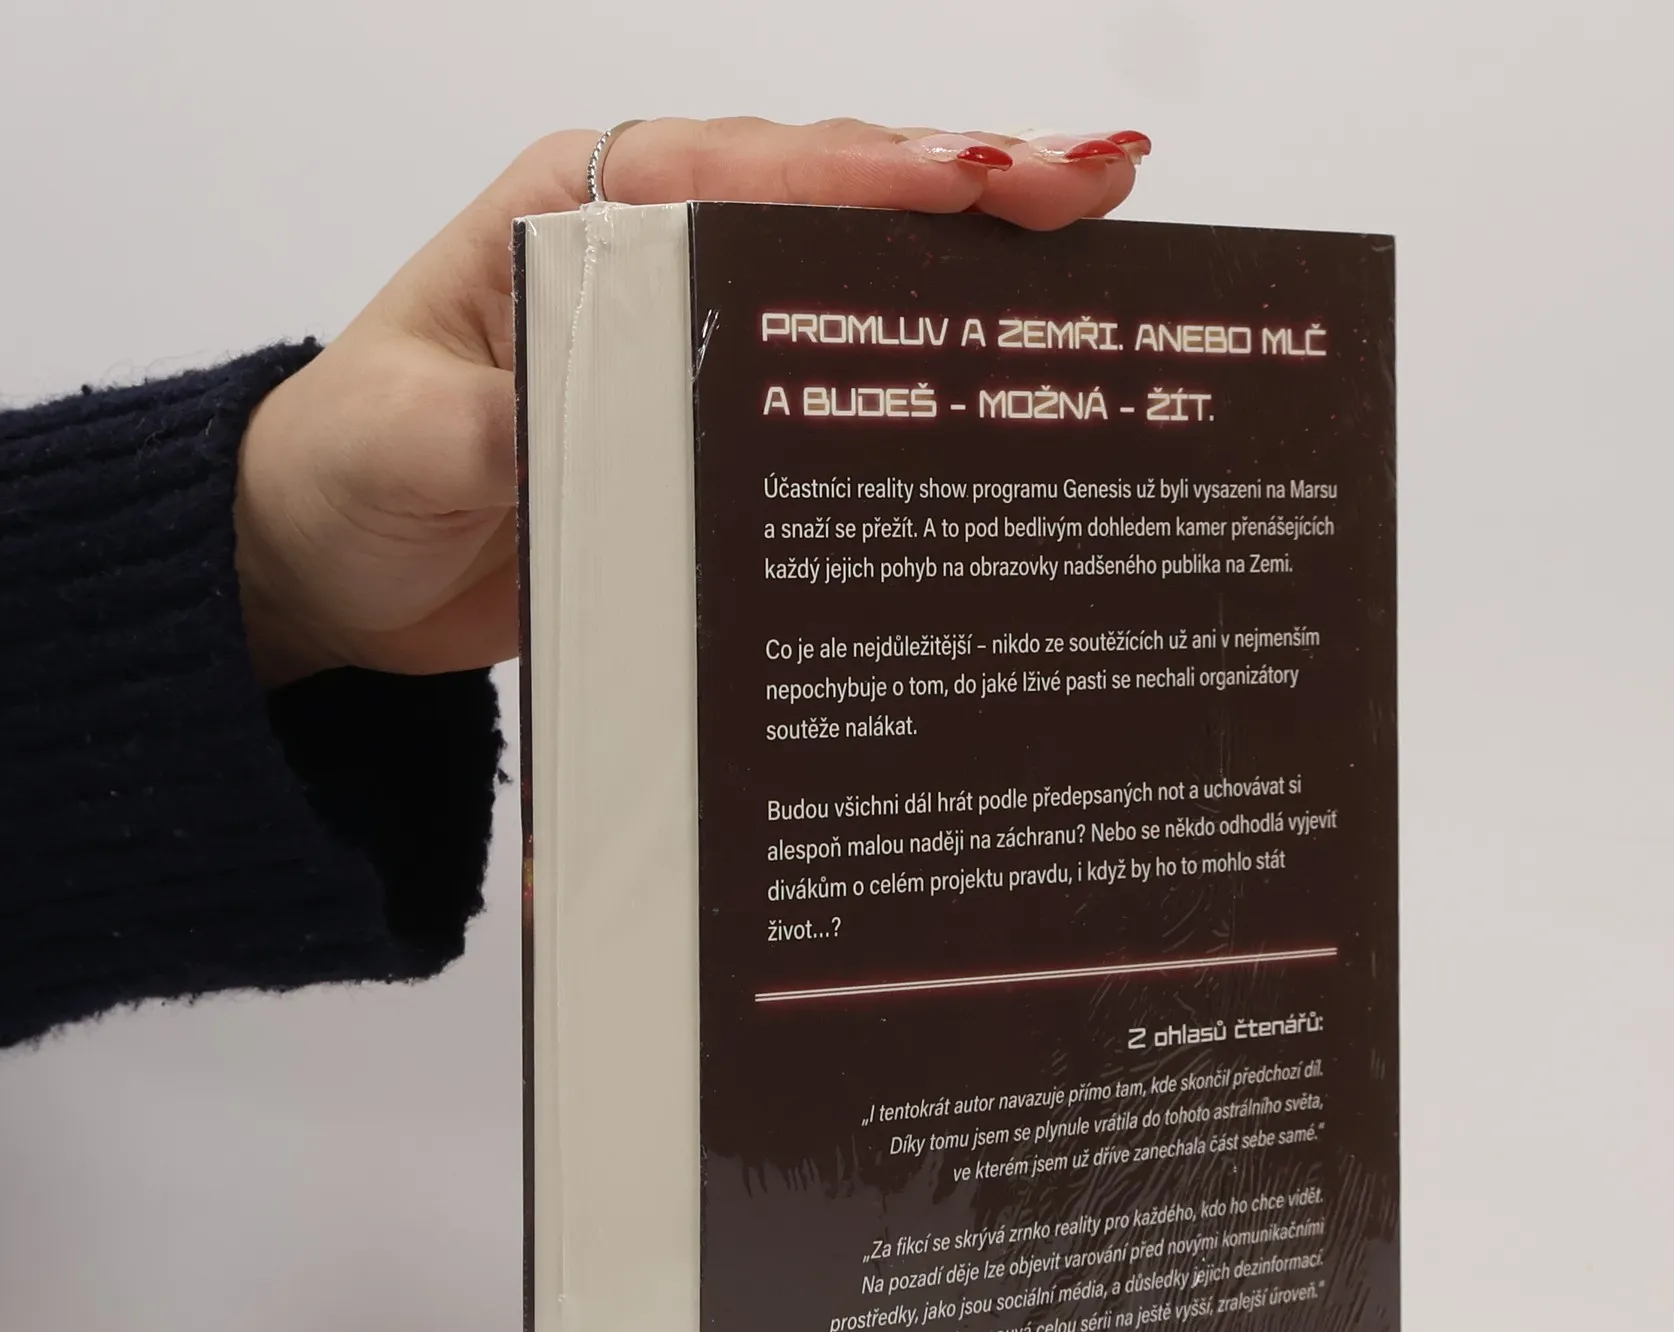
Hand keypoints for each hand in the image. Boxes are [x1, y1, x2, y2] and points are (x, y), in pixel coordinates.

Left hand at [233, 118, 1149, 686]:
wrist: (330, 569)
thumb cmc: (349, 475)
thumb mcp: (407, 444)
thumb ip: (499, 423)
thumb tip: (588, 417)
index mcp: (578, 213)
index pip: (750, 171)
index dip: (877, 173)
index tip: (994, 180)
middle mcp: (650, 254)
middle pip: (829, 199)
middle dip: (967, 189)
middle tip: (1097, 193)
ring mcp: (689, 338)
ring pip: (847, 274)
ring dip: (965, 265)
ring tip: (1091, 257)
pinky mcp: (708, 421)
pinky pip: (827, 378)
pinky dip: (914, 362)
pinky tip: (995, 371)